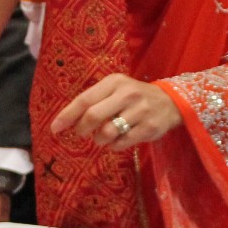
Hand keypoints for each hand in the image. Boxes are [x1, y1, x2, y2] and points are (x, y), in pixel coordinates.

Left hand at [50, 74, 181, 150]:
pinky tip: (117, 141)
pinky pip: (122, 143)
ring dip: (99, 139)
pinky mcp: (148, 128)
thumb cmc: (135, 96)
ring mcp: (139, 111)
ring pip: (107, 132)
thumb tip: (68, 120)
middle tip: (81, 133)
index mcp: (114, 82)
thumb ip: (96, 100)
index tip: (55, 128)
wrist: (171, 101)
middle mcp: (127, 94)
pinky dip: (113, 146)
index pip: (85, 99)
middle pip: (93, 116)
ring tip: (102, 137)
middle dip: (82, 129)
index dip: (67, 115)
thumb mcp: (117, 89)